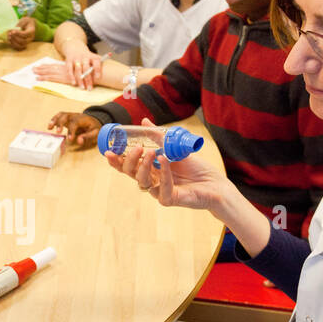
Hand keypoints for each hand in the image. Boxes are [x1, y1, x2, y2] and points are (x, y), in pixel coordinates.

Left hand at [7, 16, 36, 50]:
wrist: (28, 25)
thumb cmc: (26, 22)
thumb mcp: (24, 20)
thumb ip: (20, 24)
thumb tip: (14, 30)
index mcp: (31, 31)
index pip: (26, 34)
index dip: (18, 33)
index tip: (12, 31)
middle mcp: (30, 38)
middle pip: (23, 41)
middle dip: (15, 38)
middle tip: (9, 34)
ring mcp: (27, 42)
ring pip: (21, 46)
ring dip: (14, 43)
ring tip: (9, 37)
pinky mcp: (23, 45)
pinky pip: (19, 48)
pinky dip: (13, 45)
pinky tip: (9, 41)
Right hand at [48, 111, 101, 148]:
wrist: (94, 121)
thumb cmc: (94, 128)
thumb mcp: (96, 133)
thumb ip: (88, 137)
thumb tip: (79, 141)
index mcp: (83, 119)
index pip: (75, 123)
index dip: (72, 130)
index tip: (69, 139)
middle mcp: (76, 115)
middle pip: (66, 116)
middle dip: (60, 123)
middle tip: (57, 132)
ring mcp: (71, 116)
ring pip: (61, 115)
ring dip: (54, 120)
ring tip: (49, 127)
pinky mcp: (67, 118)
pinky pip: (59, 116)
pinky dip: (53, 120)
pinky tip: (49, 126)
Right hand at [61, 42, 102, 89]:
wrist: (75, 48)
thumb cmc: (87, 57)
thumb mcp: (94, 57)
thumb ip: (99, 64)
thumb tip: (109, 71)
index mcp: (92, 56)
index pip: (96, 62)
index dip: (97, 69)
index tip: (97, 77)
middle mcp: (84, 57)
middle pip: (86, 68)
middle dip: (88, 79)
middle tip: (90, 88)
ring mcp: (76, 59)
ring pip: (78, 70)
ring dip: (80, 79)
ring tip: (82, 87)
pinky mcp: (69, 61)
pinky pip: (70, 69)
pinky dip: (71, 76)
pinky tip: (74, 83)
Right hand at [104, 118, 231, 209]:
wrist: (214, 183)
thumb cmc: (195, 168)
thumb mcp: (175, 148)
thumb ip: (158, 137)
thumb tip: (143, 121)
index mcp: (150, 169)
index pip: (128, 166)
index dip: (116, 160)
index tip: (108, 151)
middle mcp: (151, 181)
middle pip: (131, 173)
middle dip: (129, 161)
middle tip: (137, 148)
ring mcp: (158, 191)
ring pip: (142, 181)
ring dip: (144, 166)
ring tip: (152, 153)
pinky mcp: (168, 199)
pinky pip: (161, 189)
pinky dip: (163, 175)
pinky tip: (166, 163)